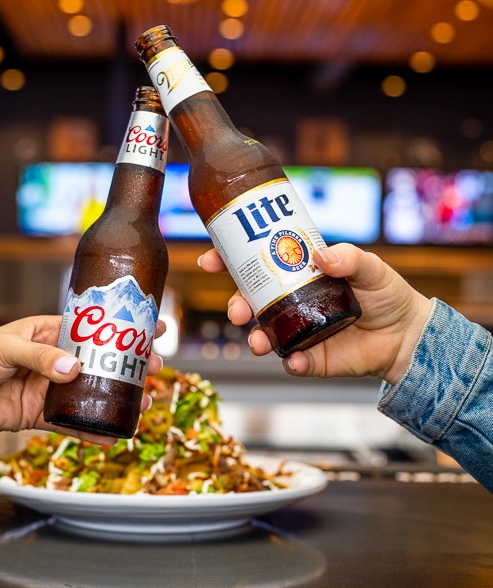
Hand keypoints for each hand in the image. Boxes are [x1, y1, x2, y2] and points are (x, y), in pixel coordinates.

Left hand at [0, 315, 163, 443]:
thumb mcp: (5, 346)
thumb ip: (39, 356)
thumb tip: (73, 369)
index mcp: (48, 333)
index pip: (93, 327)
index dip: (122, 326)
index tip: (152, 326)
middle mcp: (55, 360)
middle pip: (100, 361)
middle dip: (129, 364)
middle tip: (155, 367)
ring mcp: (50, 388)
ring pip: (91, 393)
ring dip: (117, 398)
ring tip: (143, 402)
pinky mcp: (40, 415)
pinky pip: (71, 423)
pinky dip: (91, 430)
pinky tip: (113, 436)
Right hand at [198, 243, 431, 384]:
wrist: (407, 336)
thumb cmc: (386, 295)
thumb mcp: (371, 268)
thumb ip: (349, 258)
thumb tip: (321, 255)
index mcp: (298, 275)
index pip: (256, 265)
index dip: (228, 261)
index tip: (209, 260)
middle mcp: (291, 302)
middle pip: (250, 301)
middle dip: (236, 305)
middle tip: (237, 311)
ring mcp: (298, 330)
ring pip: (263, 333)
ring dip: (254, 337)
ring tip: (258, 341)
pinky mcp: (312, 358)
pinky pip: (293, 361)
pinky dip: (290, 362)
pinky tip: (296, 360)